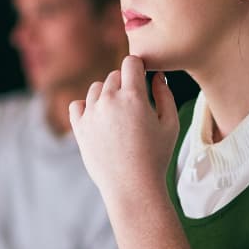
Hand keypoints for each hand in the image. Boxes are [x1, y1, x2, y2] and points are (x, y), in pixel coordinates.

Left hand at [69, 56, 178, 211]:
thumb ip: (165, 94)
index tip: (142, 78)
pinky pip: (77, 105)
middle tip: (134, 106)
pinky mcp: (79, 128)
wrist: (132, 187)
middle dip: (124, 84)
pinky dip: (87, 107)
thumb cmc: (156, 156)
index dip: (138, 67)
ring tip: (119, 116)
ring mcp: (91, 113)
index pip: (131, 62)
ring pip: (96, 88)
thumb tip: (157, 76)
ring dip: (107, 94)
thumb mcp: (170, 124)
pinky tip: (99, 119)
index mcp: (133, 96)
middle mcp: (109, 100)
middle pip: (113, 76)